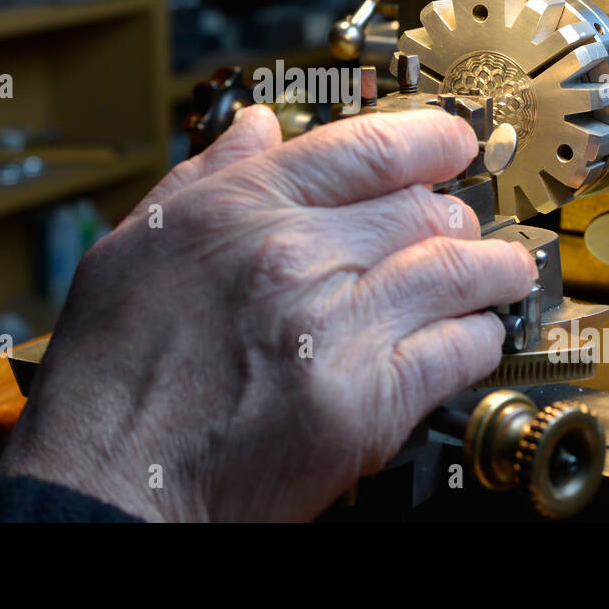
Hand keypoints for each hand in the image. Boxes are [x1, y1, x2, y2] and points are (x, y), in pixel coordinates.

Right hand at [0, 104, 535, 520]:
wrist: (106, 480)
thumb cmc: (114, 370)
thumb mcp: (137, 244)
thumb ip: (206, 176)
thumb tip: (258, 128)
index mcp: (241, 208)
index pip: (369, 147)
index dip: (431, 137)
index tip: (453, 141)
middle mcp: (295, 256)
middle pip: (422, 206)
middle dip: (455, 210)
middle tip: (463, 221)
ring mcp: (335, 330)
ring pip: (456, 271)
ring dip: (492, 267)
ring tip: (503, 270)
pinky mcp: (364, 405)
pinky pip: (456, 351)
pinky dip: (480, 336)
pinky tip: (476, 334)